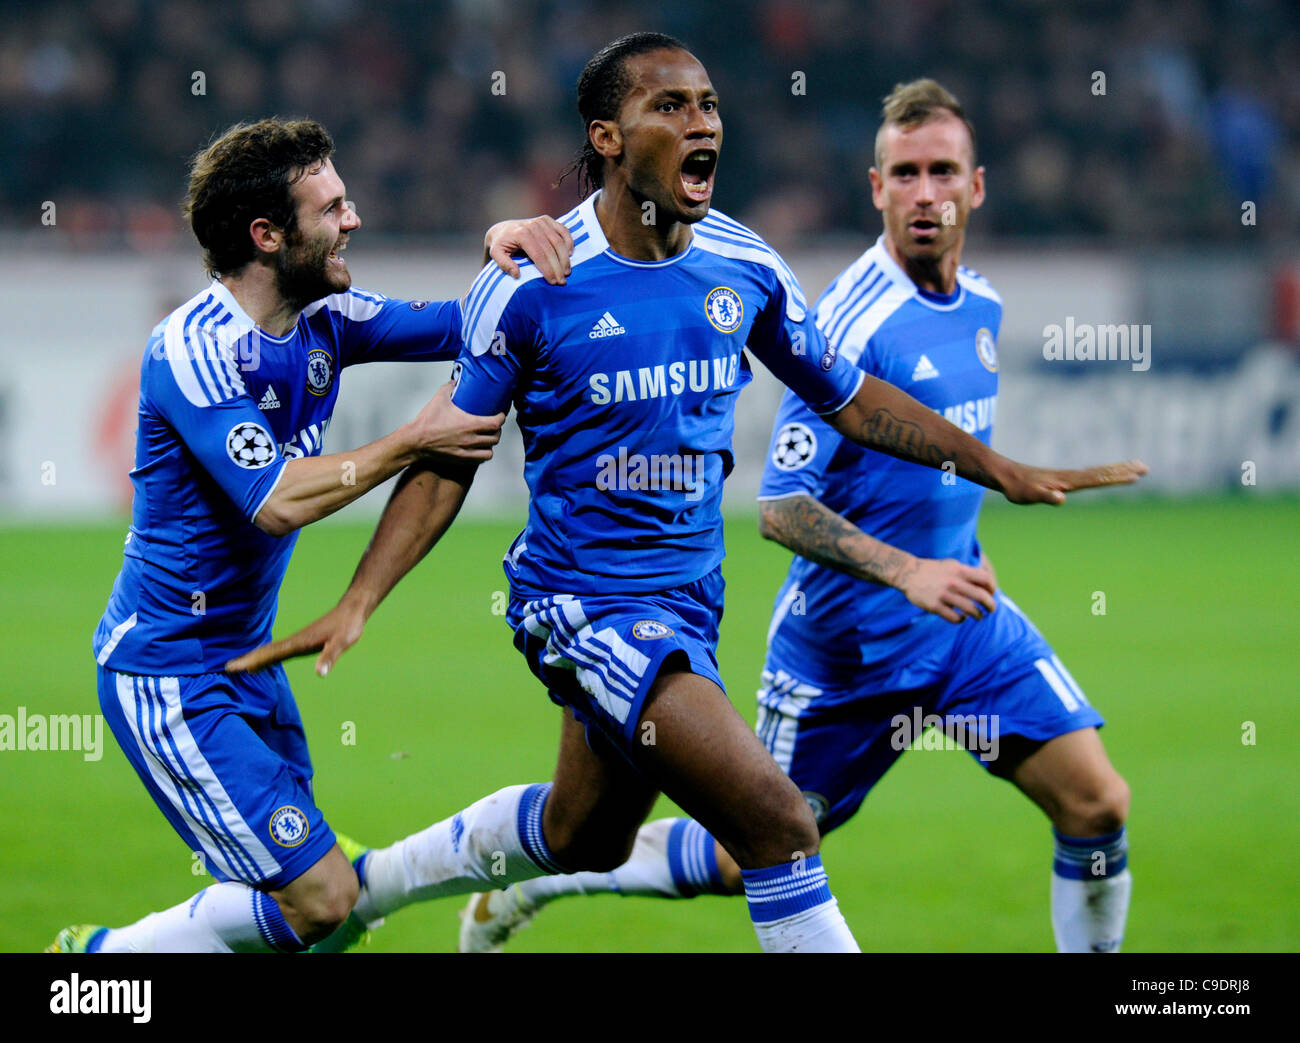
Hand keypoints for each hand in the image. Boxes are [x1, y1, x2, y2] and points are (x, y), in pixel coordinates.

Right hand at [225, 601, 365, 677]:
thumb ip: (330, 657)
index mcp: (300, 643)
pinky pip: (280, 650)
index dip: (253, 661)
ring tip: (239, 666)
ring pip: (271, 650)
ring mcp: (298, 640)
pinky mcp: (302, 641)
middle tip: (227, 668)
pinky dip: (268, 655)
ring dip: (255, 657)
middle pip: (266, 651)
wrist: (352, 610)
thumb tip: (320, 673)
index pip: (271, 654)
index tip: (233, 667)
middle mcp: (295, 641)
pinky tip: (266, 660)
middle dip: (247, 659)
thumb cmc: (348, 627)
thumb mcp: (342, 643)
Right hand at [409, 381, 503, 461]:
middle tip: (493, 424)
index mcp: (469, 424)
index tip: (500, 413)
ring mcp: (467, 451)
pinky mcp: (461, 459)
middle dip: (497, 430)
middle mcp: (471, 439)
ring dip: (491, 444)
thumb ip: (449, 387)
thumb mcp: (439, 399)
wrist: (415, 441)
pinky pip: (480, 460)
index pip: (496, 422)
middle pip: (496, 437)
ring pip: (490, 451)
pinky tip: (479, 448)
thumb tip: (455, 381)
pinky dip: (483, 454)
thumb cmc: (427, 422)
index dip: (501, 417)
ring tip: (487, 438)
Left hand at [484, 215, 573, 284]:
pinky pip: (563, 230)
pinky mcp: (547, 220)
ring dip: (565, 258)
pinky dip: (569, 242)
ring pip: (559, 241)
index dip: (547, 269)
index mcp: (522, 234)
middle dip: (558, 267)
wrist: (503, 229)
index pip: (538, 255)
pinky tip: (570, 254)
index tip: (553, 281)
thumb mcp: (496, 254)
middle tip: (562, 281)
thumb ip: (504, 264)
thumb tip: (517, 274)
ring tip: (567, 271)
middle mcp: (533, 225)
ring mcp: (541, 221)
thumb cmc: (501, 244)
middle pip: (551, 249)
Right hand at [897, 557, 997, 622]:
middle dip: (991, 605)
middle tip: (991, 609)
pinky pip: (955, 618)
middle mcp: (953, 582)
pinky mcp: (934, 606)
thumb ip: (968, 573)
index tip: (991, 593)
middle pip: (981, 596)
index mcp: (959, 570)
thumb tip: (988, 584)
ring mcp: (944, 595)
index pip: (985, 580)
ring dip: (978, 615)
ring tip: (979, 617)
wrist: (908, 573)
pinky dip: (962, 620)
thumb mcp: (952, 565)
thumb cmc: (934, 570)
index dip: (992, 588)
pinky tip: (961, 618)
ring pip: (970, 610)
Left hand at [999, 459, 1147, 504]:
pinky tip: (1104, 476)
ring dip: (1116, 470)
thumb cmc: (1017, 488)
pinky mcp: (1062, 479)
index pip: (1097, 479)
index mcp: (1068, 481)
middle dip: (1123, 470)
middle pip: (1102, 473)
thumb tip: (1061, 498)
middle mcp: (1070, 477)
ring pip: (1097, 473)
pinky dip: (1101, 474)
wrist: (1005, 476)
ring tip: (1134, 467)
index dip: (1116, 477)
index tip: (1136, 475)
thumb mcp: (1030, 495)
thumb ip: (1046, 496)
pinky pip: (1088, 476)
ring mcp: (1067, 477)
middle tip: (1146, 467)